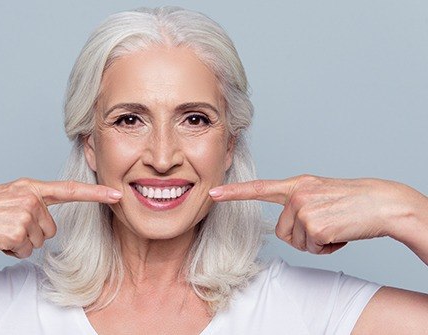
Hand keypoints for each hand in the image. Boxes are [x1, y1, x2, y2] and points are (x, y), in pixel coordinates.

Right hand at [0, 178, 121, 257]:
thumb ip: (33, 201)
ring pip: (39, 241)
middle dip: (33, 233)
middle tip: (8, 225)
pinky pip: (26, 251)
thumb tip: (48, 222)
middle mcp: (31, 198)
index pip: (70, 190)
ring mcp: (25, 214)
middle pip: (51, 228)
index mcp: (31, 187)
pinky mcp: (17, 232)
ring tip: (1, 230)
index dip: (96, 194)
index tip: (117, 195)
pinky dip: (12, 251)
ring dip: (22, 242)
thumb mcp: (10, 195)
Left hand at [209, 175, 425, 253]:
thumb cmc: (353, 202)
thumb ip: (299, 203)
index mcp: (297, 185)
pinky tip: (340, 233)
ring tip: (335, 227)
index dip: (234, 193)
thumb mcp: (321, 193)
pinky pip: (313, 248)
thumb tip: (286, 226)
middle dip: (303, 237)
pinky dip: (328, 247)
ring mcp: (304, 208)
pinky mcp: (314, 224)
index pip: (260, 188)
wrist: (382, 203)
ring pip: (297, 242)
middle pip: (282, 231)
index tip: (213, 194)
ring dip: (316, 242)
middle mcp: (297, 194)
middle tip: (326, 225)